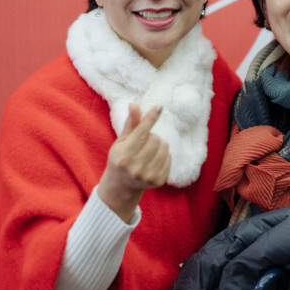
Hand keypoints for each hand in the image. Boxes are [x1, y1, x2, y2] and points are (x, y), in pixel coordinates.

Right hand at [97, 103, 170, 221]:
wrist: (121, 185)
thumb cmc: (121, 157)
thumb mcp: (121, 141)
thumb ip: (131, 123)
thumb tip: (134, 104)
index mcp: (123, 156)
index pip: (141, 132)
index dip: (150, 118)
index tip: (159, 107)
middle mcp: (135, 167)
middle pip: (156, 138)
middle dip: (151, 137)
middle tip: (143, 144)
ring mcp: (147, 176)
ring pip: (165, 146)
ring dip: (159, 145)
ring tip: (149, 151)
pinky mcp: (158, 181)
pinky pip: (169, 158)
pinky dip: (164, 155)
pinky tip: (153, 160)